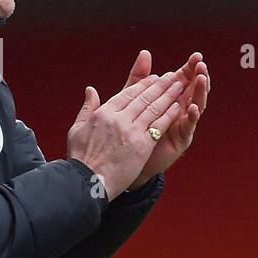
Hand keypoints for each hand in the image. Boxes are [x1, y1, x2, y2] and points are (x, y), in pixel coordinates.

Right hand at [66, 71, 186, 199]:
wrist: (88, 181)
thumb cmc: (81, 158)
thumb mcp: (77, 128)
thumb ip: (87, 107)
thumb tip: (90, 90)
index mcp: (103, 113)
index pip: (128, 93)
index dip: (143, 84)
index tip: (154, 78)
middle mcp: (119, 119)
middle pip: (143, 97)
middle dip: (160, 85)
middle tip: (172, 76)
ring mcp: (131, 132)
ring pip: (154, 108)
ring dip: (168, 95)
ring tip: (179, 86)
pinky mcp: (142, 146)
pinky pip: (159, 126)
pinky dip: (169, 114)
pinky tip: (178, 107)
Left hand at [123, 50, 209, 188]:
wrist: (126, 155)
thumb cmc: (131, 125)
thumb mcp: (134, 97)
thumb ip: (139, 76)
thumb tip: (145, 52)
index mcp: (171, 96)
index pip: (185, 78)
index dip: (191, 67)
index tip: (196, 55)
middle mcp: (181, 108)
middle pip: (195, 89)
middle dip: (200, 76)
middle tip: (201, 65)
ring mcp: (183, 123)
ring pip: (197, 105)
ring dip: (200, 92)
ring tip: (201, 79)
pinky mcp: (181, 138)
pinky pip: (188, 126)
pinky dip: (192, 116)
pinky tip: (192, 108)